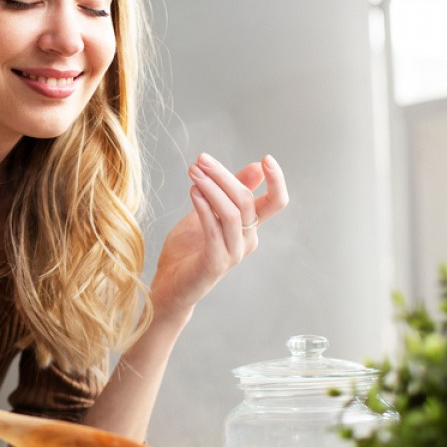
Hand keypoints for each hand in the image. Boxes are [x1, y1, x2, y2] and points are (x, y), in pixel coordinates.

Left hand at [150, 153, 288, 318]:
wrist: (169, 287)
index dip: (277, 181)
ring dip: (212, 188)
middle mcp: (247, 240)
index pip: (276, 202)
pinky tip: (192, 192)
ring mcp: (233, 253)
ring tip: (193, 172)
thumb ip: (228, 193)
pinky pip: (214, 230)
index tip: (266, 158)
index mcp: (249, 227)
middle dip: (223, 175)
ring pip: (232, 213)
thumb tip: (256, 167)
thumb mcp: (207, 213)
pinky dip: (204, 208)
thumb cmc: (188, 250)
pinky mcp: (216, 263)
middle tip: (201, 160)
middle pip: (246, 200)